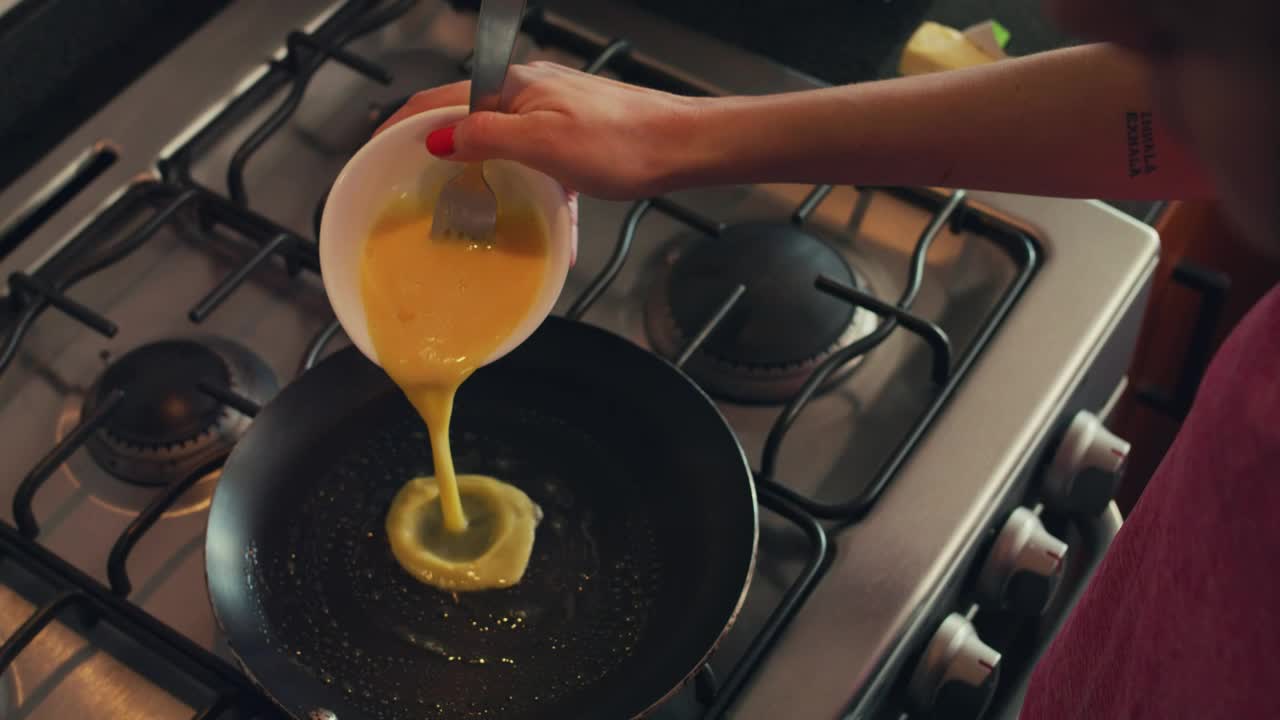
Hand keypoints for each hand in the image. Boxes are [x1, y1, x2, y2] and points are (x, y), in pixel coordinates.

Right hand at [375, 62, 706, 199]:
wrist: (684, 147)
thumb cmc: (622, 143)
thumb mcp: (541, 144)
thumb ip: (484, 138)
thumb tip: (438, 137)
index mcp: (512, 88)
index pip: (437, 102)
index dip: (402, 127)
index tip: (377, 153)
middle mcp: (530, 94)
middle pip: (470, 125)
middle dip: (445, 159)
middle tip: (423, 192)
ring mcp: (555, 115)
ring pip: (509, 150)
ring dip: (496, 184)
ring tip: (482, 218)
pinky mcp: (579, 138)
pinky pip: (546, 169)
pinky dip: (544, 198)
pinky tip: (557, 234)